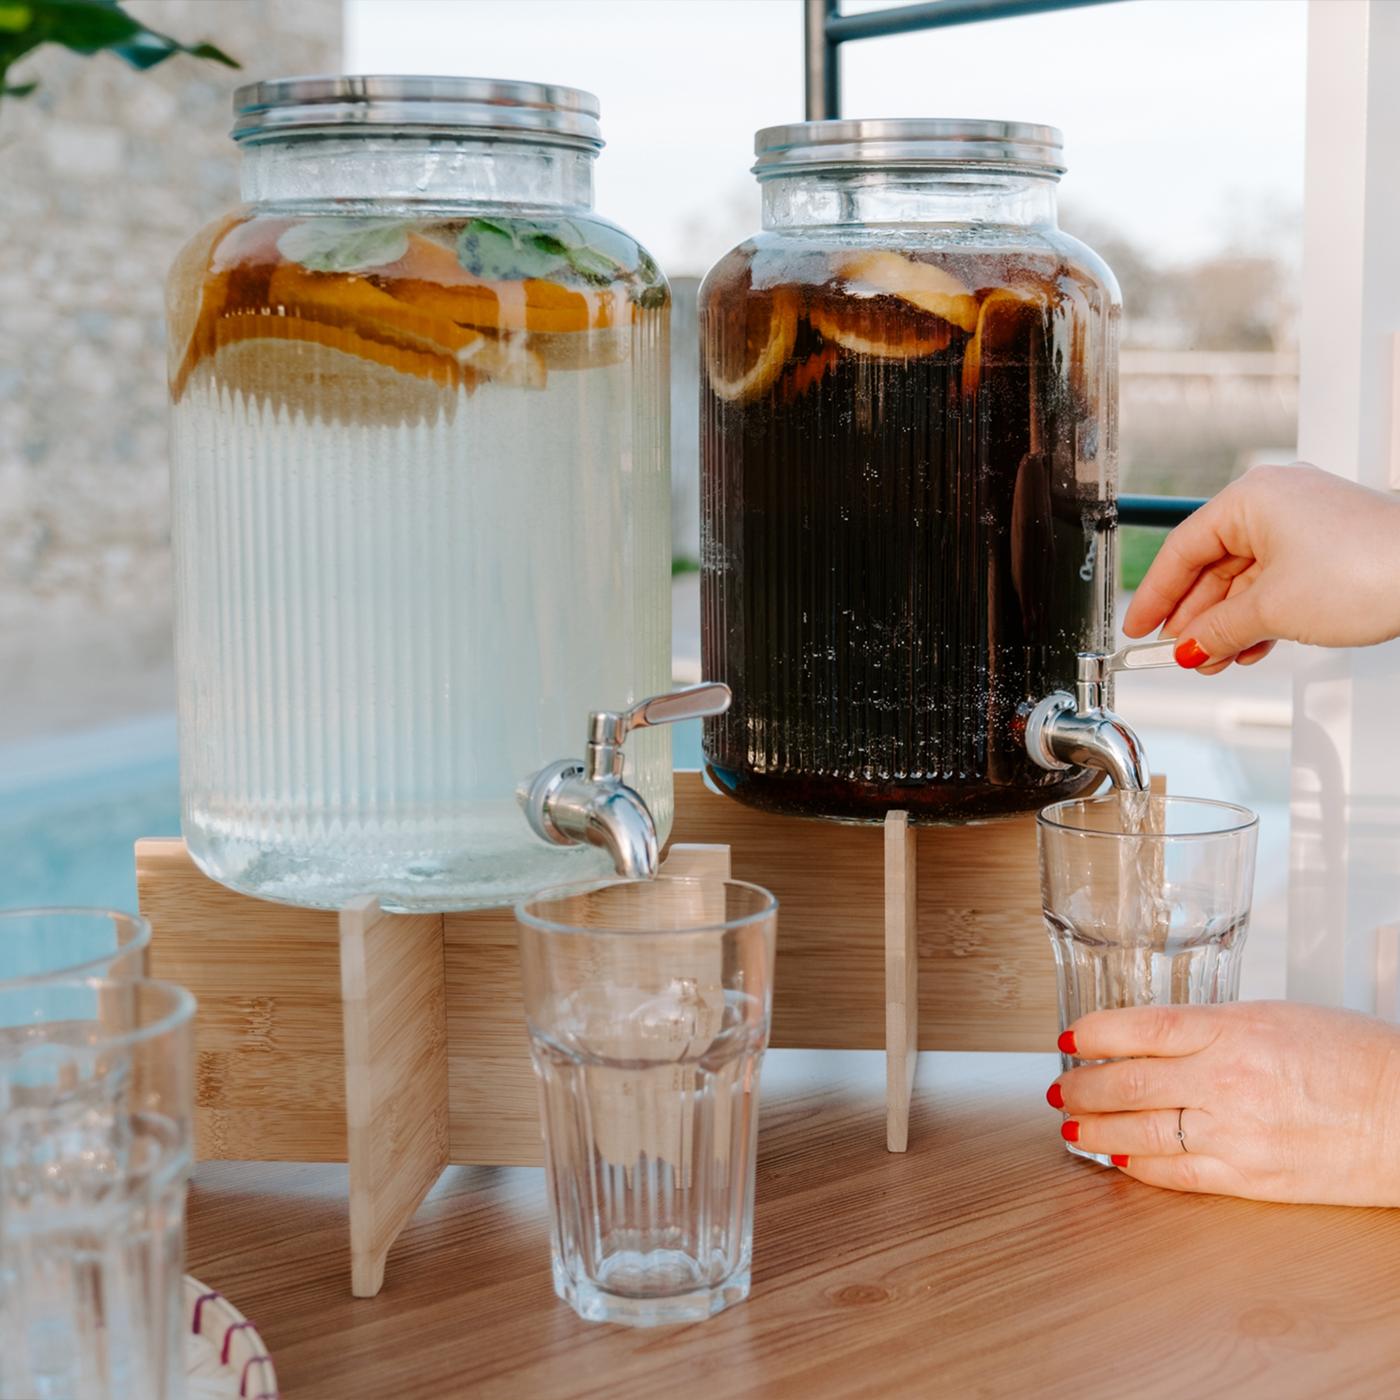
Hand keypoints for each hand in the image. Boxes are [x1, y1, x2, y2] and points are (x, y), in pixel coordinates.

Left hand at [1046, 1002, 1399, 1204]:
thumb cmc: (1356, 1058)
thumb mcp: (1275, 1017)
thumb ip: (1213, 1028)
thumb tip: (1156, 1038)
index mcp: (1231, 1031)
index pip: (1139, 1028)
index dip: (1093, 1033)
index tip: (1068, 1037)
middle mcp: (1225, 1081)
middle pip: (1127, 1082)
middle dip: (1082, 1087)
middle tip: (1059, 1090)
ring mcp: (1234, 1134)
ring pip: (1139, 1132)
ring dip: (1095, 1130)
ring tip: (1072, 1126)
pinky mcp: (1249, 1179)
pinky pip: (1176, 1174)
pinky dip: (1137, 1166)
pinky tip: (1118, 1159)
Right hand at [1122, 463, 1399, 673]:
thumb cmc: (1368, 570)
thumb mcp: (1272, 610)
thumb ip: (1218, 630)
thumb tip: (1188, 646)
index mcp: (1252, 499)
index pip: (1183, 550)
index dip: (1156, 595)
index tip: (1139, 628)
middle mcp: (1276, 503)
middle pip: (1214, 566)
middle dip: (1195, 619)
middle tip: (1175, 654)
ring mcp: (1305, 524)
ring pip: (1246, 580)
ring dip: (1226, 625)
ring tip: (1211, 661)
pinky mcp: (1329, 548)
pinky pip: (1277, 582)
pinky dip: (1259, 617)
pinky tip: (1248, 648)